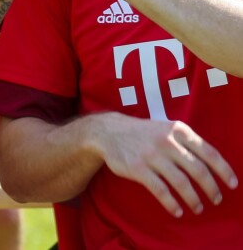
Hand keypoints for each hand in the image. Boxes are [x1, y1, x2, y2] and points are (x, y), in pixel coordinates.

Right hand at [91, 112, 237, 217]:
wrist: (109, 131)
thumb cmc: (143, 133)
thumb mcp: (166, 128)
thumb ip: (186, 142)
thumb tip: (212, 164)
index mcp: (177, 130)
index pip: (208, 152)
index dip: (223, 170)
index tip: (232, 184)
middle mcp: (167, 141)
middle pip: (198, 170)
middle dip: (211, 188)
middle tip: (216, 199)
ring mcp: (152, 155)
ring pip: (181, 182)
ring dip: (193, 199)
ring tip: (198, 208)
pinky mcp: (138, 168)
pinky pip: (160, 190)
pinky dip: (171, 203)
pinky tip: (177, 210)